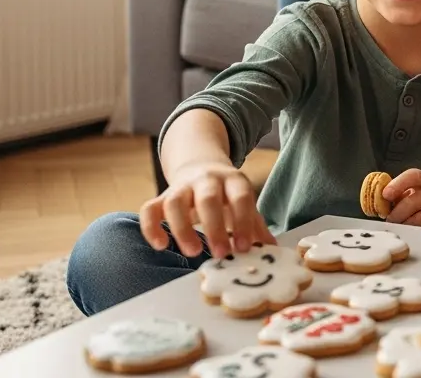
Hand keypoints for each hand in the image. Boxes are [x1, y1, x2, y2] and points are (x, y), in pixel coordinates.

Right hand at [139, 162, 275, 257]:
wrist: (200, 166)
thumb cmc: (227, 195)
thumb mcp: (244, 203)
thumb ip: (255, 225)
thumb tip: (271, 250)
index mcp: (233, 180)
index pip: (240, 197)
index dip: (242, 222)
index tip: (243, 248)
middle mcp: (207, 180)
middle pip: (207, 199)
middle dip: (214, 228)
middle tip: (221, 254)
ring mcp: (182, 187)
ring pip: (175, 202)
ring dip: (182, 229)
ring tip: (193, 252)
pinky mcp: (162, 196)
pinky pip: (149, 208)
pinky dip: (151, 227)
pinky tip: (160, 246)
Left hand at [384, 169, 420, 229]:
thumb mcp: (409, 195)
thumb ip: (395, 195)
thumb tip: (376, 201)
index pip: (413, 175)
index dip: (398, 184)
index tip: (385, 194)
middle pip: (411, 202)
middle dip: (396, 214)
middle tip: (389, 220)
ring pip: (417, 219)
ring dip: (404, 225)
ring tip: (401, 226)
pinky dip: (416, 232)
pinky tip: (413, 231)